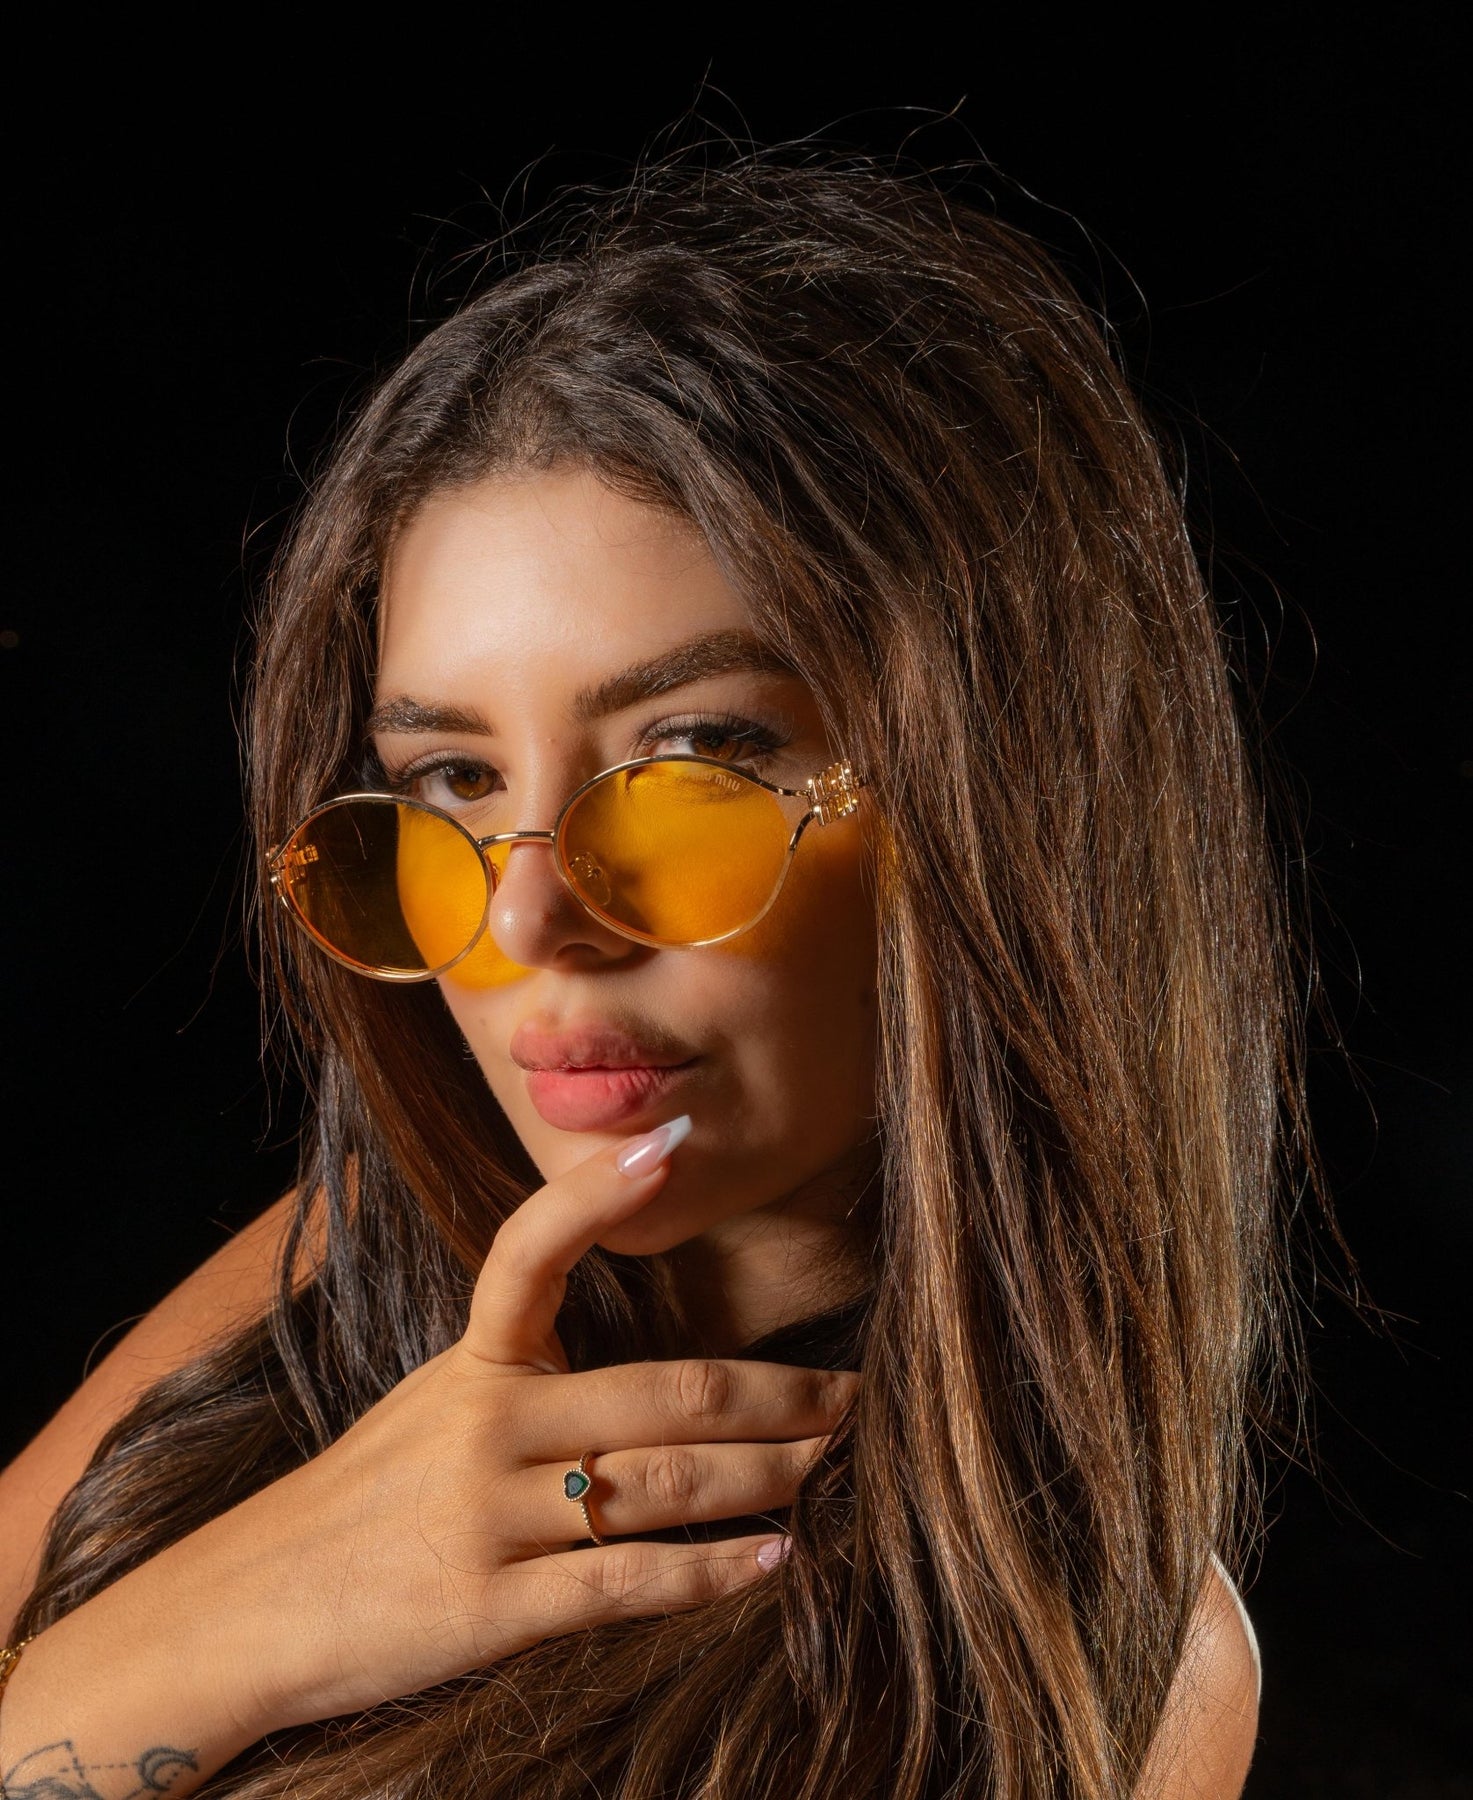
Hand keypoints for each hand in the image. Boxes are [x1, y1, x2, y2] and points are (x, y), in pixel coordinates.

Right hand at [200, 1118, 858, 1735]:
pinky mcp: (494, 1604)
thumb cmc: (366, 1500)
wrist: (256, 1606)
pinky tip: (776, 1560)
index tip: (673, 1144)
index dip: (598, 1196)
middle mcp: (486, 1423)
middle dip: (778, 1396)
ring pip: (668, 1483)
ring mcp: (491, 1513)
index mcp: (473, 1361)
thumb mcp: (433, 1407)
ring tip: (832, 1465)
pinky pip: (631, 1580)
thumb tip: (652, 1382)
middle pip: (666, 1392)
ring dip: (770, 1475)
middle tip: (853, 1396)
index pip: (530, 1253)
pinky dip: (717, 1572)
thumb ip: (525, 1380)